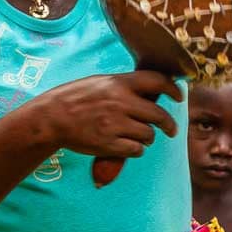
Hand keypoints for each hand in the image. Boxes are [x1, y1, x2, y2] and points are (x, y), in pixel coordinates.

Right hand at [37, 70, 181, 159]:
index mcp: (119, 83)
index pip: (157, 81)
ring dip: (147, 138)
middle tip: (171, 130)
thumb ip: (124, 86)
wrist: (51, 117)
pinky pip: (136, 150)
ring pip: (149, 135)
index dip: (173, 88)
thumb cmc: (75, 97)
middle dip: (169, 125)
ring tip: (137, 137)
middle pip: (159, 115)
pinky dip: (135, 150)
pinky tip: (127, 146)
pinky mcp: (109, 144)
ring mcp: (115, 124)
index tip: (179, 97)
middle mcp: (121, 102)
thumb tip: (151, 92)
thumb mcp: (100, 82)